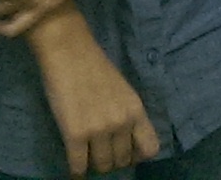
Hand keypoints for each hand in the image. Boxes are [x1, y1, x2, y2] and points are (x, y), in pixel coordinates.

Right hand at [30, 13, 159, 176]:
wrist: (69, 53)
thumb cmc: (95, 69)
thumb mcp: (123, 92)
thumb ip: (127, 115)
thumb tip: (126, 142)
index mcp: (136, 110)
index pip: (150, 149)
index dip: (138, 156)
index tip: (126, 154)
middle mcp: (122, 122)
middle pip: (122, 161)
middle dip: (112, 161)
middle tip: (100, 155)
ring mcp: (99, 130)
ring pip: (101, 166)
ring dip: (94, 166)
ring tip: (87, 159)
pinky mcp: (75, 134)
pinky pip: (78, 166)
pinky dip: (76, 172)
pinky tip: (74, 170)